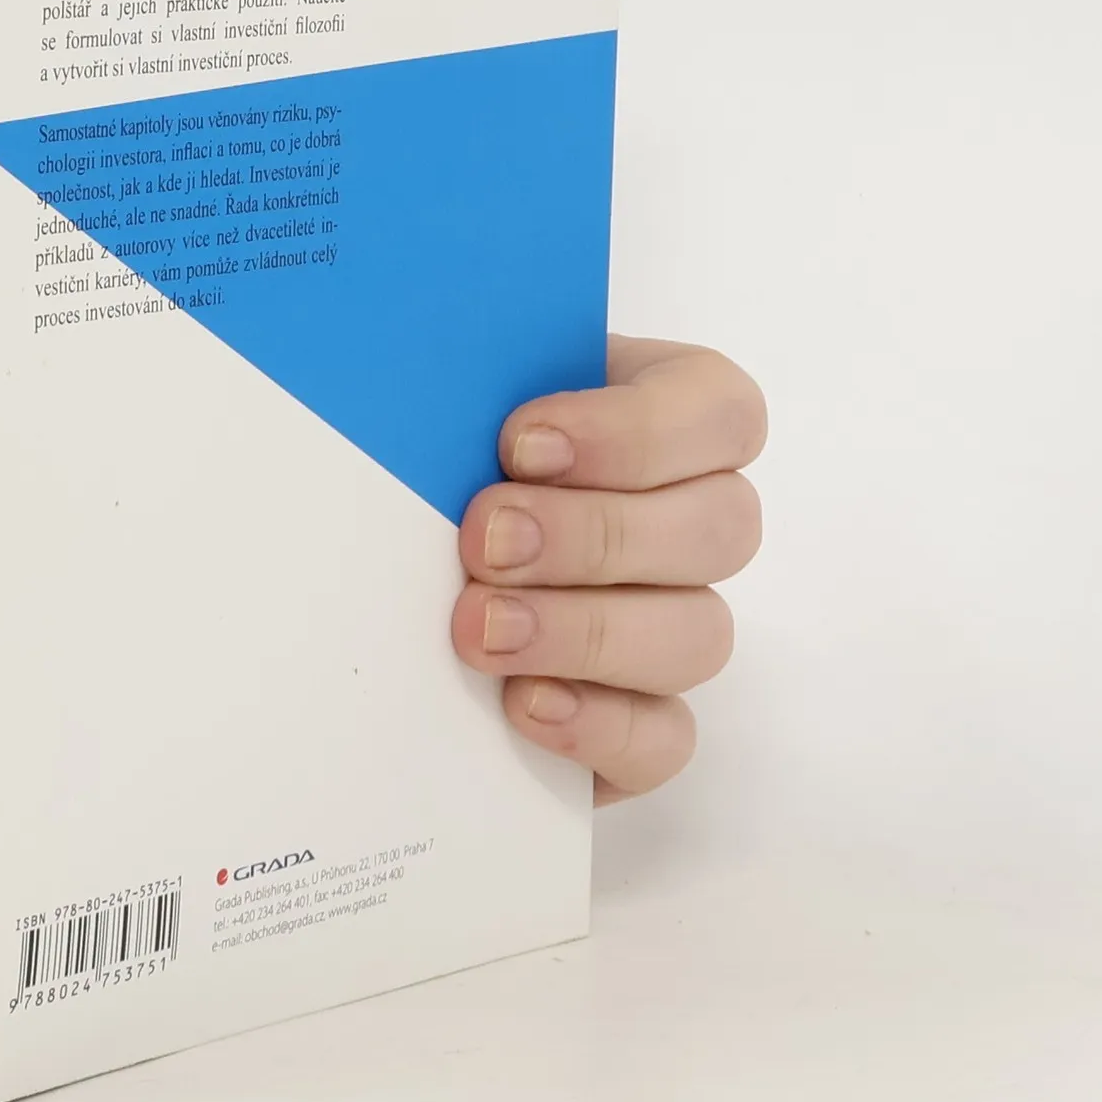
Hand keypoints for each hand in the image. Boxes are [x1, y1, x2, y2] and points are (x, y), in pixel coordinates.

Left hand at [450, 336, 765, 803]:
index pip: (719, 411)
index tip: (519, 443)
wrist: (381, 563)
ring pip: (699, 634)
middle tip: (484, 538)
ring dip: (586, 630)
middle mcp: (689, 520)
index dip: (635, 431)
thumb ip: (467, 381)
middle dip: (594, 535)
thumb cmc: (437, 456)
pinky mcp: (641, 720)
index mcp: (663, 417)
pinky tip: (524, 706)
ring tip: (478, 626)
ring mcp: (674, 624)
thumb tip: (420, 362)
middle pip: (720, 529)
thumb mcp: (453, 398)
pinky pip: (666, 738)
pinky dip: (601, 724)